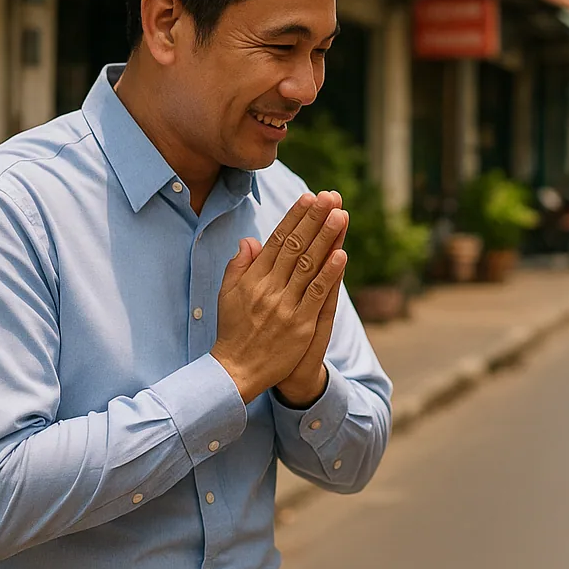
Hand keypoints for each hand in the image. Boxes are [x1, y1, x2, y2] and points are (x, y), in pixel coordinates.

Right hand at [211, 191, 348, 402]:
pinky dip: (329, 274)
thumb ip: (239, 266)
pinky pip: (316, 295)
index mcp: (253, 279)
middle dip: (314, 219)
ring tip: (340, 215)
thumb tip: (250, 240)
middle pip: (296, 247)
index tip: (309, 198)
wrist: (236, 371)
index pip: (278, 240)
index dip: (295, 218)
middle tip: (331, 197)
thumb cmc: (233, 331)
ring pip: (309, 266)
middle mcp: (269, 288)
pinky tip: (341, 255)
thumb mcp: (227, 295)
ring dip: (326, 238)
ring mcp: (285, 306)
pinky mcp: (300, 325)